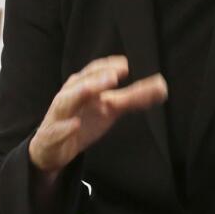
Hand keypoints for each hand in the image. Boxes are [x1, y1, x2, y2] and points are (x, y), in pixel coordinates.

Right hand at [28, 55, 167, 174]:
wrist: (51, 148)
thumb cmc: (82, 120)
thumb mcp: (110, 109)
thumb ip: (134, 97)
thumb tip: (163, 87)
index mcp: (82, 85)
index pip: (94, 71)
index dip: (108, 66)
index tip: (126, 65)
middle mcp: (69, 96)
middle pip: (81, 83)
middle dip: (96, 78)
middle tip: (115, 74)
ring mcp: (59, 115)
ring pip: (66, 101)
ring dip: (80, 94)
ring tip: (94, 90)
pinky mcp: (52, 135)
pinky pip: (57, 131)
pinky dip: (65, 128)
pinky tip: (75, 125)